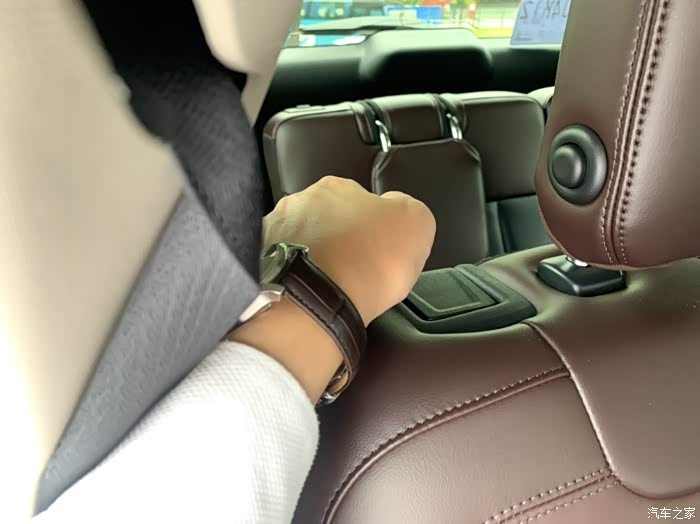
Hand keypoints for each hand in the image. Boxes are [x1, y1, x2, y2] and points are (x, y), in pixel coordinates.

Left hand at [230, 177, 434, 401]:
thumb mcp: (417, 224)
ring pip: (300, 241)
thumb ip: (409, 209)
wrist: (319, 301)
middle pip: (325, 220)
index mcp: (337, 187)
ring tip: (330, 287)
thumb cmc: (367, 262)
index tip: (379, 250)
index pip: (359, 200)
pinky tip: (308, 294)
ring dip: (314, 258)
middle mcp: (298, 201)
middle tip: (356, 270)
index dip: (373, 227)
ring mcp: (273, 230)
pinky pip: (281, 267)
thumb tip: (399, 210)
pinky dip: (295, 278)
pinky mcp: (257, 262)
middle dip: (340, 241)